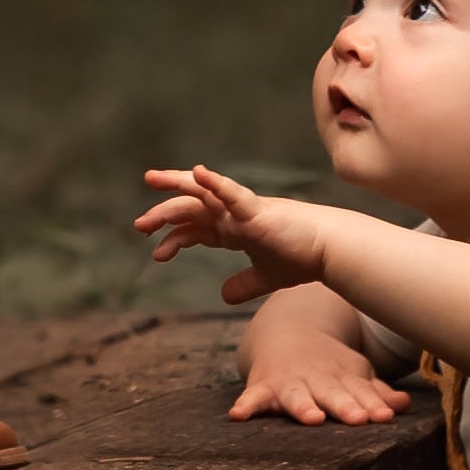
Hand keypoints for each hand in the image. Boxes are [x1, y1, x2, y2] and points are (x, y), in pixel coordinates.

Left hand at [135, 162, 330, 299]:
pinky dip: (215, 184)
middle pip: (190, 208)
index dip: (174, 238)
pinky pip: (232, 194)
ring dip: (175, 187)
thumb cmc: (302, 258)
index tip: (156, 254)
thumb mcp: (266, 277)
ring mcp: (243, 210)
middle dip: (164, 214)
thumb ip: (244, 284)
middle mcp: (233, 215)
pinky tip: (198, 174)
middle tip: (139, 226)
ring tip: (151, 180)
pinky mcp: (257, 211)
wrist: (329, 251)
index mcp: (234, 228)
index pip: (195, 227)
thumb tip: (224, 295)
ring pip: (202, 193)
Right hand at [227, 292, 403, 427]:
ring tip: (311, 417)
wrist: (286, 330)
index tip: (383, 416)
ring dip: (303, 406)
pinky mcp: (263, 387)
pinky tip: (238, 415)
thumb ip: (376, 393)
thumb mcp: (354, 373)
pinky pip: (253, 397)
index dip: (372, 404)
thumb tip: (403, 404)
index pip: (360, 393)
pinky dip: (246, 405)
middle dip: (344, 405)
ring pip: (297, 396)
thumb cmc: (328, 364)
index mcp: (342, 377)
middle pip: (332, 394)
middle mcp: (316, 379)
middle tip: (358, 418)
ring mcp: (288, 382)